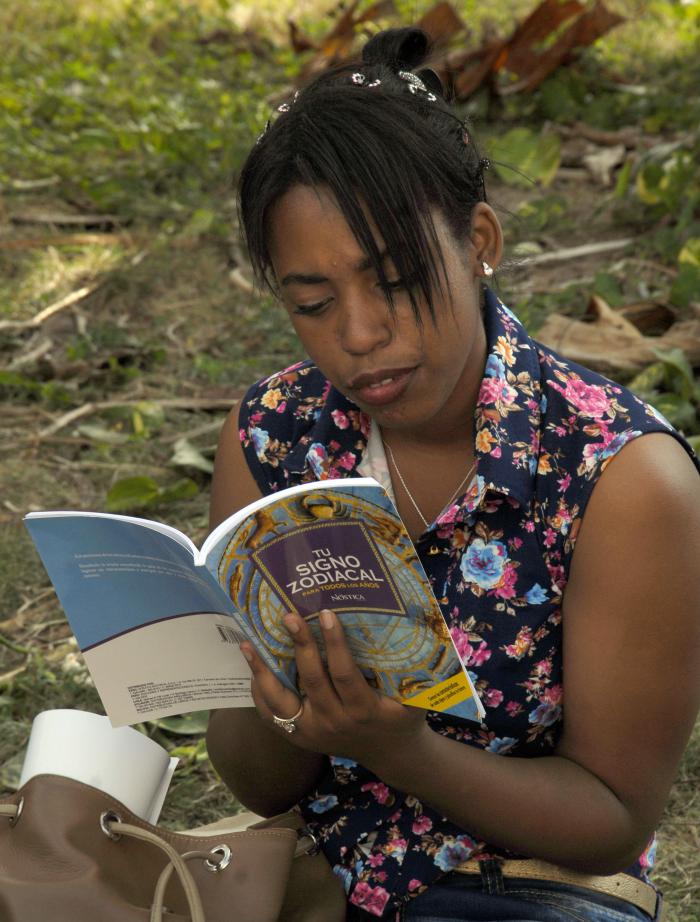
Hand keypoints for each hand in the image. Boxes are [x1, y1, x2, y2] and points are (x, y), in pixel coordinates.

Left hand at [241, 608, 428, 767]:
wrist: (391, 753)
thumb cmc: (402, 715)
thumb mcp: (415, 697)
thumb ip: (411, 671)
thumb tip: (408, 624)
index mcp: (363, 710)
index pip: (345, 673)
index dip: (335, 643)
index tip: (326, 614)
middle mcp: (334, 722)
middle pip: (312, 680)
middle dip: (301, 645)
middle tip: (289, 616)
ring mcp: (312, 732)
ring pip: (281, 701)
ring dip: (263, 671)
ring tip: (249, 643)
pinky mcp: (299, 737)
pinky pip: (271, 716)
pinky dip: (259, 692)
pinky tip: (252, 668)